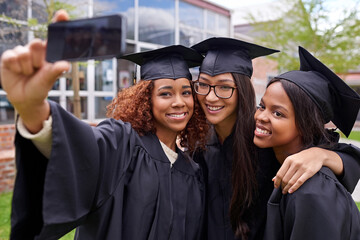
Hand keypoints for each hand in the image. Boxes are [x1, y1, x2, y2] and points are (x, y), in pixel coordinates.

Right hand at [0, 10, 69, 132]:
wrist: (25, 98)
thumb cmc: (40, 88)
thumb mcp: (48, 81)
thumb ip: (54, 71)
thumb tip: (65, 65)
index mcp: (49, 53)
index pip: (53, 35)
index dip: (58, 23)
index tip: (63, 14)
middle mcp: (35, 50)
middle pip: (36, 44)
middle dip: (37, 60)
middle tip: (37, 69)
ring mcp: (22, 52)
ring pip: (23, 53)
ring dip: (26, 68)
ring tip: (28, 74)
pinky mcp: (9, 57)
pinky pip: (11, 57)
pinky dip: (15, 68)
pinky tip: (17, 72)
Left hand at [273, 147, 341, 193]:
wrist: (316, 154)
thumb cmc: (301, 158)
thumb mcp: (291, 160)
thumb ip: (283, 169)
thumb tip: (273, 180)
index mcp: (288, 160)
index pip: (279, 173)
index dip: (277, 182)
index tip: (276, 187)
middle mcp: (294, 164)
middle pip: (285, 178)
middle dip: (282, 186)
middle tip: (282, 190)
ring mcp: (302, 168)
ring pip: (291, 181)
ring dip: (287, 188)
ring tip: (285, 192)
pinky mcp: (309, 172)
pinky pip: (299, 182)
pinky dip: (294, 188)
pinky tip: (291, 191)